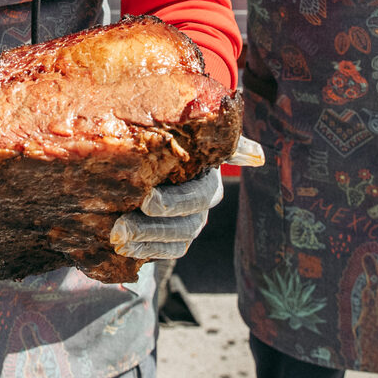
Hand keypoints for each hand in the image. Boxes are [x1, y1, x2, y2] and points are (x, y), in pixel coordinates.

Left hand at [111, 137, 263, 259]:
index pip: (199, 195)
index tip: (146, 201)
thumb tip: (260, 157)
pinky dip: (144, 251)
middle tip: (121, 225)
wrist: (154, 144)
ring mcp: (190, 220)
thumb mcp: (183, 125)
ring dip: (146, 241)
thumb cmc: (169, 130)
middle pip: (187, 223)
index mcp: (208, 175)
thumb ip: (207, 129)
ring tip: (117, 237)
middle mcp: (203, 201)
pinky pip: (166, 251)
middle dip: (154, 226)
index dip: (175, 203)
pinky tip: (122, 250)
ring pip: (177, 240)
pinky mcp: (174, 235)